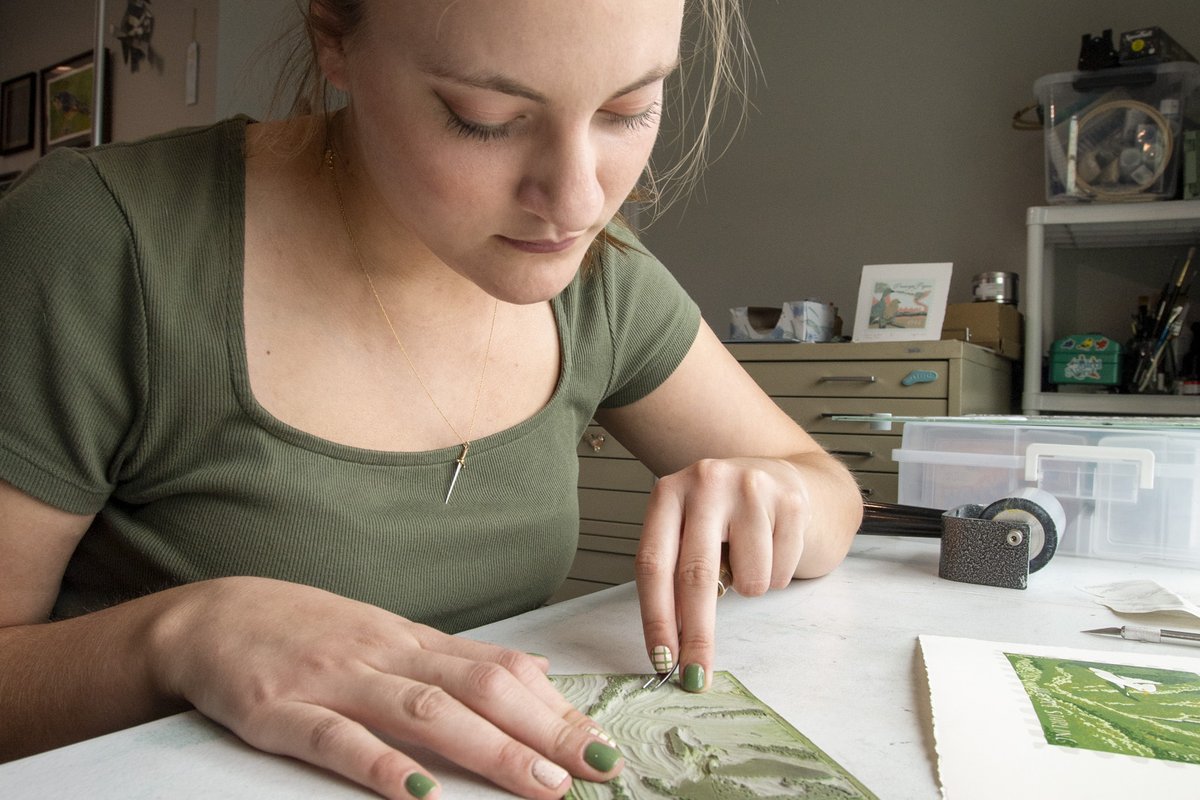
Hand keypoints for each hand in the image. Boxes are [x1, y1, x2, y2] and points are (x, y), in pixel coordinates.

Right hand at [149, 577, 622, 798]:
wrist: (214, 617)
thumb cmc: (309, 633)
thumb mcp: (389, 639)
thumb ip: (457, 660)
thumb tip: (534, 669)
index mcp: (415, 643)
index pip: (502, 671)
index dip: (556, 710)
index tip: (602, 742)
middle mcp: (387, 656)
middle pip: (479, 689)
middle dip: (543, 731)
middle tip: (595, 767)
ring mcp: (336, 680)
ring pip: (424, 711)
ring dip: (488, 749)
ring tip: (537, 783)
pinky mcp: (281, 710)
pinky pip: (337, 739)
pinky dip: (381, 766)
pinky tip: (417, 793)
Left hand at [634, 456, 812, 692]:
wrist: (786, 476)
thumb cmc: (728, 514)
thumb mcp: (692, 528)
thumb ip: (677, 572)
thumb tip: (671, 649)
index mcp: (668, 492)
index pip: (654, 564)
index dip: (656, 618)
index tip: (662, 661)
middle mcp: (705, 482)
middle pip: (695, 576)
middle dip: (696, 635)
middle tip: (696, 675)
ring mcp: (750, 487)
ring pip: (749, 579)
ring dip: (751, 588)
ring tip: (752, 557)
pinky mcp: (790, 500)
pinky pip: (781, 571)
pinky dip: (778, 574)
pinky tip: (775, 544)